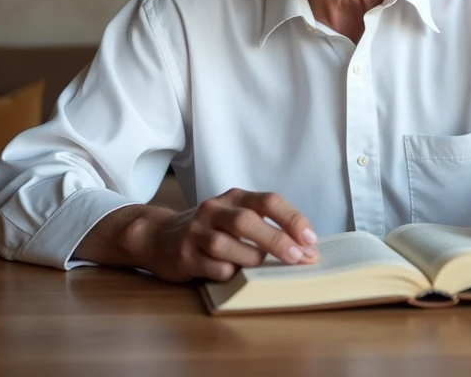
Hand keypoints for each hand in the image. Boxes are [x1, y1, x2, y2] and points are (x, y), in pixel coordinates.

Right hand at [128, 188, 318, 282]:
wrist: (159, 236)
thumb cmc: (210, 230)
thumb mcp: (235, 216)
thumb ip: (265, 226)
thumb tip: (305, 248)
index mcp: (234, 197)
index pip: (268, 201)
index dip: (292, 219)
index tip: (311, 240)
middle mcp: (214, 209)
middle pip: (248, 221)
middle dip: (277, 240)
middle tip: (299, 258)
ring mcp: (196, 231)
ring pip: (227, 245)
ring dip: (250, 259)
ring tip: (259, 266)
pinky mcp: (184, 255)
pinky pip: (213, 267)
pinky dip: (229, 273)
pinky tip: (232, 273)